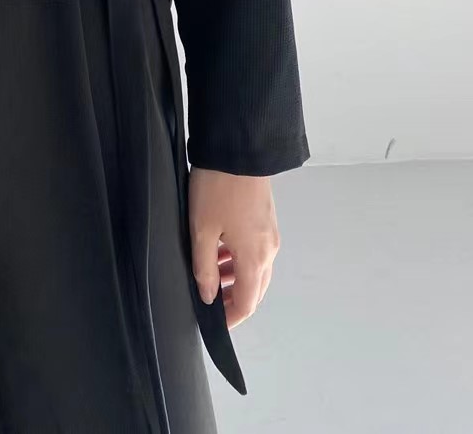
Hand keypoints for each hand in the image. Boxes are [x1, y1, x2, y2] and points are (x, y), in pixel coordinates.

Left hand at [188, 166, 279, 328]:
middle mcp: (269, 250)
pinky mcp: (266, 221)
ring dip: (235, 279)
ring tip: (209, 275)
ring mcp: (270, 235)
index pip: (247, 303)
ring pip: (256, 270)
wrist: (238, 149)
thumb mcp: (202, 229)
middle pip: (255, 290)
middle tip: (209, 302)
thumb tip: (207, 295)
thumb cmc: (218, 187)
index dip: (231, 318)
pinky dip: (240, 260)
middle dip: (233, 300)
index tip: (214, 324)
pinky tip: (219, 251)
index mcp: (255, 258)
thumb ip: (204, 267)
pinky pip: (256, 252)